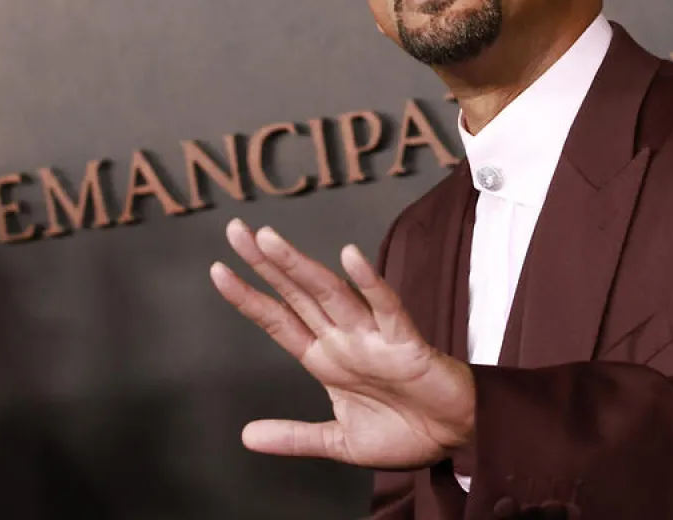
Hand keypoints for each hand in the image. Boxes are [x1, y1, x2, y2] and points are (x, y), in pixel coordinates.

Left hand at [210, 219, 474, 468]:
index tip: (218, 269)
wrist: (455, 438)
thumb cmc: (406, 432)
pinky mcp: (406, 343)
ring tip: (269, 240)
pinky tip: (351, 259)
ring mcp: (373, 337)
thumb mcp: (340, 442)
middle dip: (266, 264)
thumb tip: (247, 437)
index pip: (279, 320)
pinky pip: (386, 308)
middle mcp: (345, 340)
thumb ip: (296, 436)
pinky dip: (369, 283)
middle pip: (298, 294)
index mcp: (327, 359)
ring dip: (299, 267)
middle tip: (235, 230)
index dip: (249, 297)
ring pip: (331, 293)